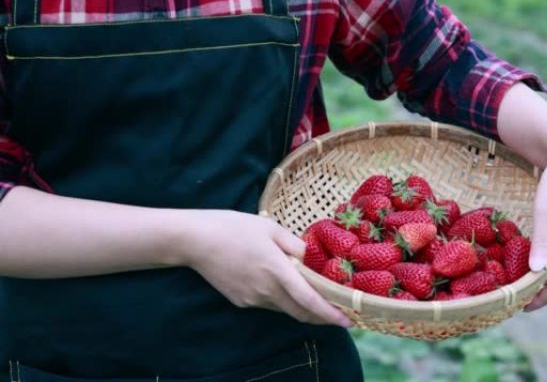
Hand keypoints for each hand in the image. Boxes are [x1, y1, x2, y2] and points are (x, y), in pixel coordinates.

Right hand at [180, 210, 351, 326]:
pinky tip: (282, 287)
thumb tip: (314, 258)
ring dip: (302, 307)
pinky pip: (268, 304)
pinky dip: (282, 300)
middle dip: (322, 317)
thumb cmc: (234, 227)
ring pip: (285, 309)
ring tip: (314, 297)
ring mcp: (252, 299)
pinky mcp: (241, 301)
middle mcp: (266, 290)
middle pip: (300, 312)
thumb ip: (295, 245)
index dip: (330, 313)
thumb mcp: (270, 228)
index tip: (348, 321)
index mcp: (276, 270)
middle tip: (338, 314)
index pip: (309, 300)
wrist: (195, 240)